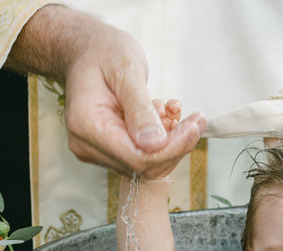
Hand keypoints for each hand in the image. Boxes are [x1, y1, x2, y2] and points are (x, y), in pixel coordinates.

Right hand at [63, 36, 205, 178]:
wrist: (87, 52)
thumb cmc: (103, 53)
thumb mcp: (126, 71)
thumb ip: (139, 108)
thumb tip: (155, 144)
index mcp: (86, 125)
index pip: (138, 157)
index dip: (171, 148)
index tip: (194, 126)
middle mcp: (86, 144)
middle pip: (143, 165)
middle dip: (176, 145)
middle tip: (196, 120)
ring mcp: (95, 150)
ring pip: (146, 164)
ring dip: (171, 142)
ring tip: (176, 111)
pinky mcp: (107, 150)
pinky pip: (142, 155)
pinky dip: (161, 140)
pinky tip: (166, 117)